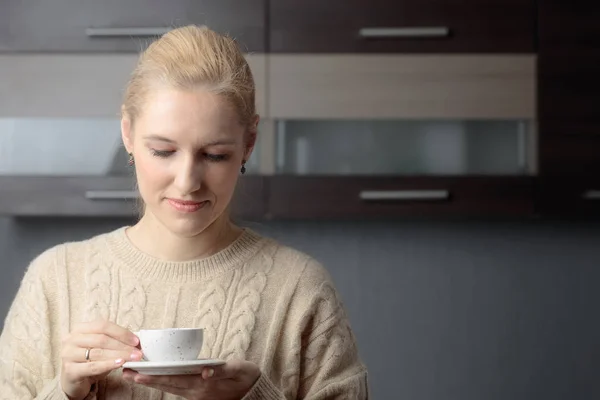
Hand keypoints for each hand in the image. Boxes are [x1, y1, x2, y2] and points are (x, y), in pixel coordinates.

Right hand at [60, 319, 142, 399]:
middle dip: (123, 346)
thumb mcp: (101, 348)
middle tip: (137, 352)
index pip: (103, 326)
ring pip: (98, 352)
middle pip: (102, 339)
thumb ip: (114, 341)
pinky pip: (93, 366)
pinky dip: (109, 364)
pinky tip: (120, 364)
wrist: (73, 381)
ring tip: (132, 358)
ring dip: (119, 355)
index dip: (121, 332)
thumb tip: (136, 342)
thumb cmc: (89, 361)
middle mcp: (71, 339)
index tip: (136, 341)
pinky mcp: (69, 370)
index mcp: (80, 329)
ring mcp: (68, 354)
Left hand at [122, 359, 260, 399]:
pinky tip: (155, 378)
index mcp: (204, 384)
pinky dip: (164, 383)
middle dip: (146, 379)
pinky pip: (177, 389)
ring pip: (170, 388)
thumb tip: (205, 370)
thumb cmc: (247, 377)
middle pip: (167, 385)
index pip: (174, 379)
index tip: (138, 372)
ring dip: (152, 381)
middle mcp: (196, 391)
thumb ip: (222, 370)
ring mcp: (196, 395)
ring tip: (134, 375)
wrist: (254, 392)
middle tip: (126, 372)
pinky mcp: (198, 394)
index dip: (155, 376)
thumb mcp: (239, 369)